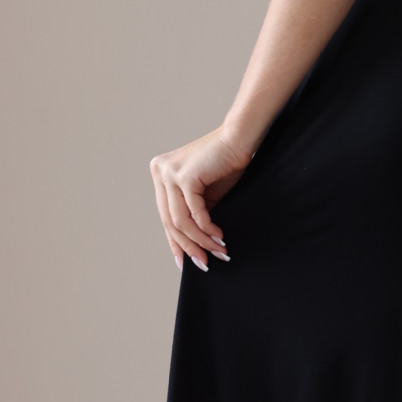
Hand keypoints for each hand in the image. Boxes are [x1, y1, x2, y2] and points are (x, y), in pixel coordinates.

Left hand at [149, 124, 253, 272]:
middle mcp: (160, 171)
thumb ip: (193, 212)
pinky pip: (194, 213)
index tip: (185, 262)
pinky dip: (207, 229)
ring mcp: (169, 173)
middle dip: (189, 246)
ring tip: (218, 251)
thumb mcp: (205, 193)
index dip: (175, 242)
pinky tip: (219, 237)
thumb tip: (192, 245)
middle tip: (204, 263)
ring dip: (201, 241)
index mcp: (161, 173)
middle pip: (169, 221)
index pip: (165, 215)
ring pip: (180, 221)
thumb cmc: (227, 163)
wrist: (241, 138)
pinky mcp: (184, 176)